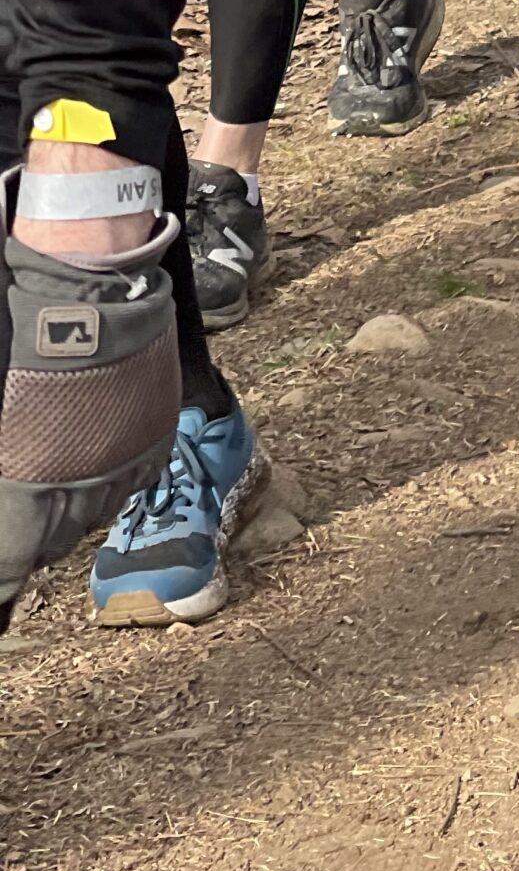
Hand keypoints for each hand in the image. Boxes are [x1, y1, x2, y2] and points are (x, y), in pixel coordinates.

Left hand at [0, 222, 181, 626]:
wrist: (88, 290)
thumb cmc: (22, 344)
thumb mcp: (0, 409)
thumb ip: (7, 463)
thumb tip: (7, 502)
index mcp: (30, 482)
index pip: (13, 557)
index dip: (5, 572)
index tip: (2, 580)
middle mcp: (80, 483)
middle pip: (54, 544)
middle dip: (33, 540)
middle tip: (24, 524)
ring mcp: (122, 460)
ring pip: (94, 518)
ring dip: (73, 514)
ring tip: (59, 494)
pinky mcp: (152, 436)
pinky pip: (134, 484)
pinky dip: (114, 485)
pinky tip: (97, 472)